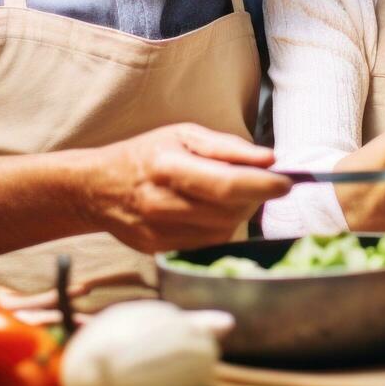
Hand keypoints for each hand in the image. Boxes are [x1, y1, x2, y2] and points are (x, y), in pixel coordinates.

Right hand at [87, 124, 289, 252]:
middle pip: (229, 210)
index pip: (226, 184)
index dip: (262, 186)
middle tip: (256, 181)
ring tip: (227, 193)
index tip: (287, 182)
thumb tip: (269, 159)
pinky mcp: (162, 250)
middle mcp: (162, 203)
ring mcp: (160, 231)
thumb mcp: (183, 135)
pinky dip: (220, 226)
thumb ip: (227, 148)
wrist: (97, 189)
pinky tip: (209, 210)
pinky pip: (208, 242)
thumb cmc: (145, 155)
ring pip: (223, 230)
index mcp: (167, 167)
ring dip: (238, 212)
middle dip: (253, 196)